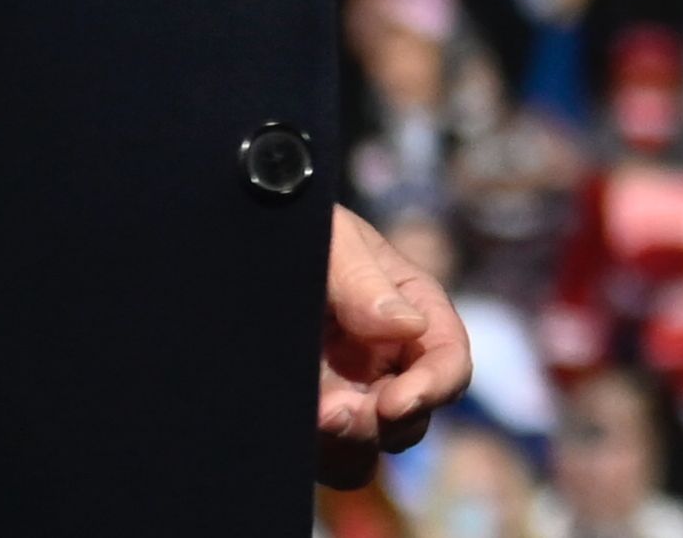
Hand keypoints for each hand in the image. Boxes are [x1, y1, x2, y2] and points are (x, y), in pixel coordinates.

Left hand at [316, 204, 471, 488]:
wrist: (234, 246)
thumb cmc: (295, 227)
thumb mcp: (330, 239)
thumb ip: (364, 280)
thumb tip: (410, 326)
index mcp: (411, 310)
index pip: (448, 360)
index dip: (433, 387)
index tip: (394, 402)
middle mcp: (388, 360)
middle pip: (412, 417)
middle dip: (381, 423)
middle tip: (334, 412)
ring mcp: (349, 393)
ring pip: (370, 448)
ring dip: (349, 445)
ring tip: (313, 419)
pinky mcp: (309, 416)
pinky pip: (326, 455)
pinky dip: (315, 451)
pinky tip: (288, 423)